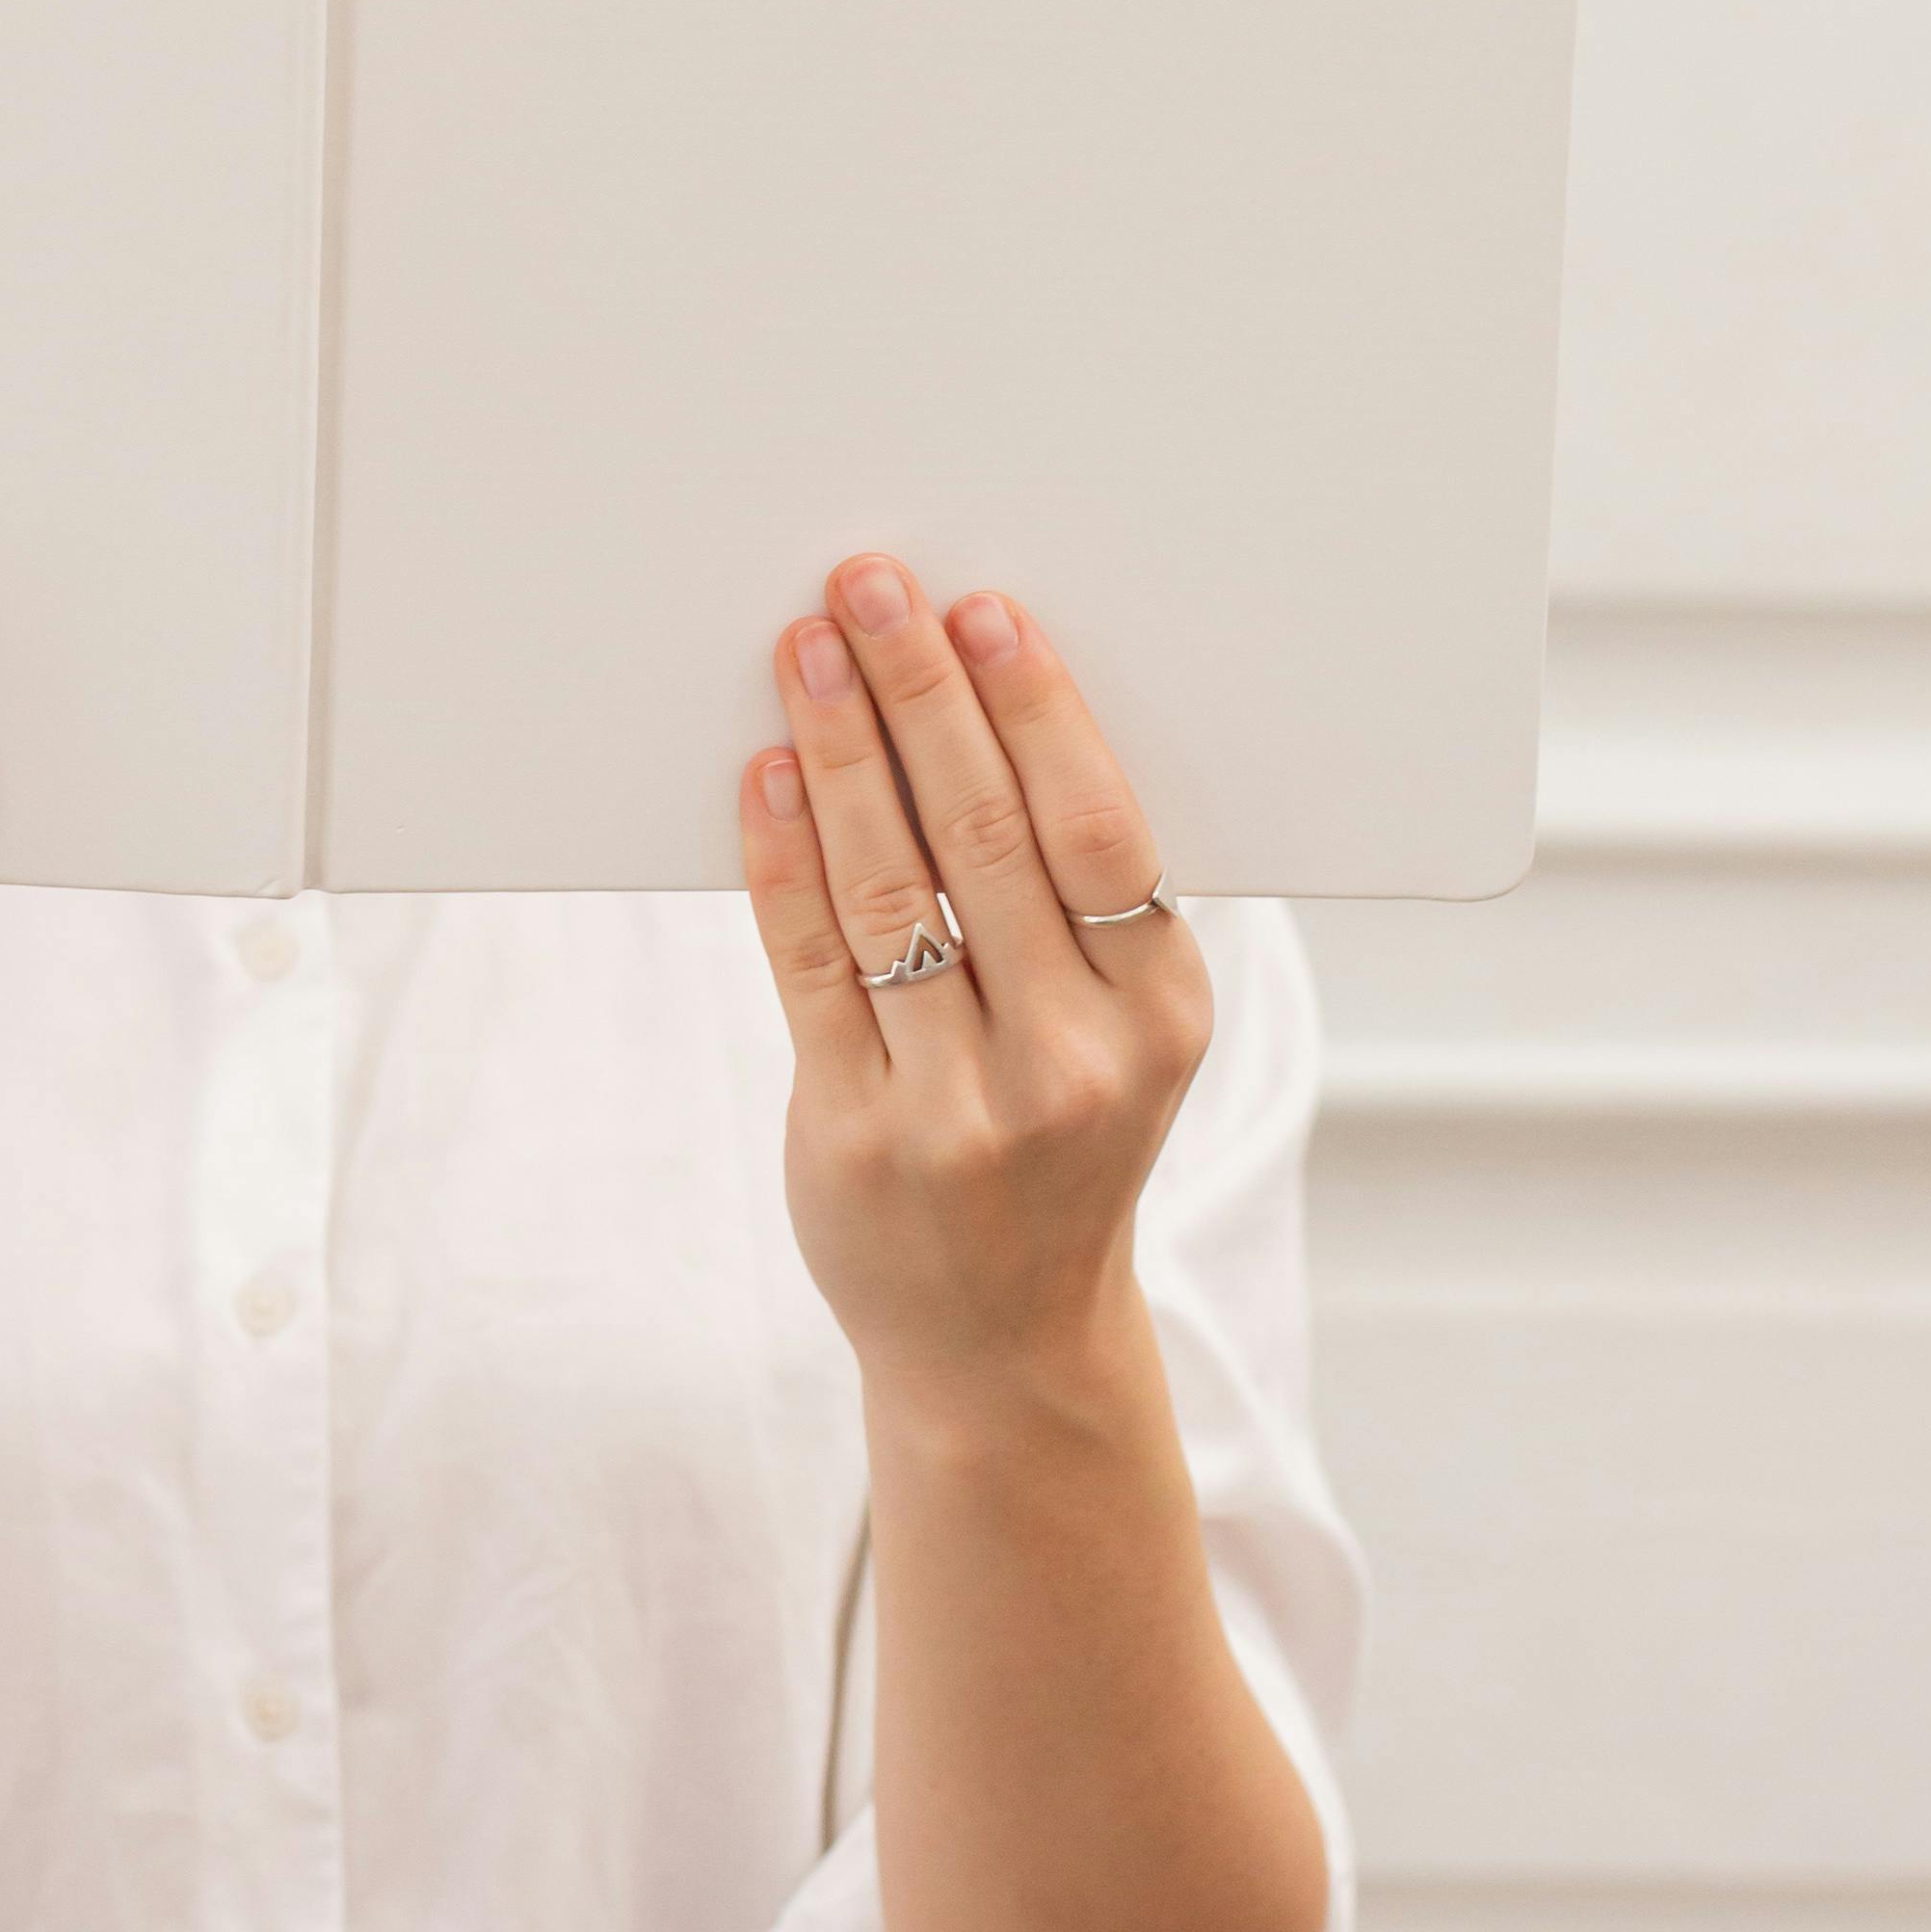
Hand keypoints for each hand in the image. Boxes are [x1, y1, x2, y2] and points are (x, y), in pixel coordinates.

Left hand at [738, 558, 1212, 1412]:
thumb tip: (981, 708)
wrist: (1002, 1344)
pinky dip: (783, 855)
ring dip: (840, 749)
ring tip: (806, 651)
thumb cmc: (1060, 1141)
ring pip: (888, 887)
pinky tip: (768, 771)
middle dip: (921, 695)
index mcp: (1163, 1015)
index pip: (1098, 832)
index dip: (1036, 712)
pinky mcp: (854, 1134)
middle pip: (987, 836)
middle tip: (871, 587)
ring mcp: (958, 1107)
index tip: (982, 614)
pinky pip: (809, 962)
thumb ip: (1075, 907)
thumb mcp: (1122, 1039)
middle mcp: (1072, 1062)